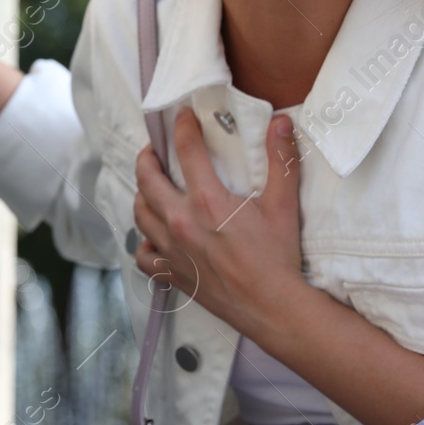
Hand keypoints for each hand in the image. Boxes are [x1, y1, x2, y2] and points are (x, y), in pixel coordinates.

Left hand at [132, 110, 306, 337]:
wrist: (273, 307)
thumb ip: (281, 160)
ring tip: (152, 187)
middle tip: (156, 150)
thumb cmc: (278, 257)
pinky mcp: (172, 273)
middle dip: (147, 157)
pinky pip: (143, 254)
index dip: (182, 127)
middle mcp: (182, 222)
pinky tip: (155, 235)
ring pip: (139, 213)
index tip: (183, 117)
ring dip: (142, 195)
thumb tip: (280, 123)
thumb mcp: (283, 204)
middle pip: (146, 179)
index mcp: (208, 201)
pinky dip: (144, 242)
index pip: (185, 151)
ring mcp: (172, 249)